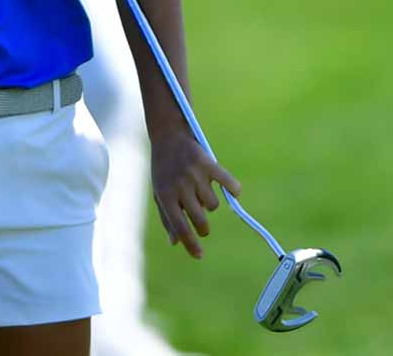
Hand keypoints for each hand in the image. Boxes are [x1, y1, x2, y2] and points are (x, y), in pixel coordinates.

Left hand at [149, 129, 241, 259]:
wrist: (168, 136)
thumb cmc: (162, 168)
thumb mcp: (159, 193)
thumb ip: (167, 217)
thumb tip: (176, 242)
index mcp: (165, 196)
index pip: (180, 227)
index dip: (191, 244)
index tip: (199, 256)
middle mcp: (180, 187)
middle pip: (200, 220)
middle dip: (203, 228)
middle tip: (203, 226)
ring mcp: (195, 175)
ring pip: (213, 204)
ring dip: (210, 203)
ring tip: (202, 191)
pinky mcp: (208, 163)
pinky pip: (227, 182)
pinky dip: (233, 188)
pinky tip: (234, 191)